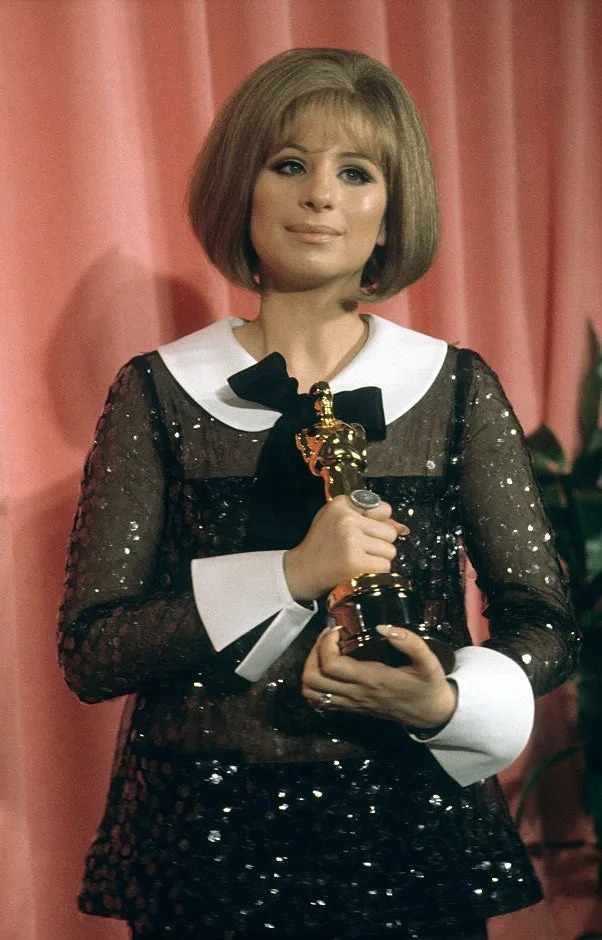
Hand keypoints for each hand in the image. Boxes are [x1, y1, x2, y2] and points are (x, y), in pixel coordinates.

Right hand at [283, 495, 407, 601]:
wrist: (302, 570)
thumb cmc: (322, 544)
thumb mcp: (337, 520)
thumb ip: (369, 517)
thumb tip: (402, 527)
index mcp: (341, 504)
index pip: (384, 509)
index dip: (377, 525)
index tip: (362, 533)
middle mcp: (346, 518)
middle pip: (390, 532)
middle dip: (380, 543)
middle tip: (360, 550)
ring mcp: (351, 540)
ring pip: (390, 550)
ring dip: (379, 559)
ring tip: (359, 560)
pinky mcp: (355, 561)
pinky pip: (385, 566)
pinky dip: (376, 572)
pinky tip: (360, 570)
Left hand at [301, 625, 456, 729]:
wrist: (432, 714)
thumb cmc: (428, 685)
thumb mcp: (428, 662)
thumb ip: (410, 642)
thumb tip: (384, 627)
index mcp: (371, 680)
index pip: (331, 664)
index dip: (325, 643)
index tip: (338, 629)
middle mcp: (356, 693)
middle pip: (313, 678)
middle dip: (313, 652)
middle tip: (328, 637)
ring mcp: (351, 703)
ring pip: (312, 692)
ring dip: (311, 668)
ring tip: (325, 650)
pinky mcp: (351, 708)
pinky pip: (320, 701)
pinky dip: (315, 683)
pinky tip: (327, 667)